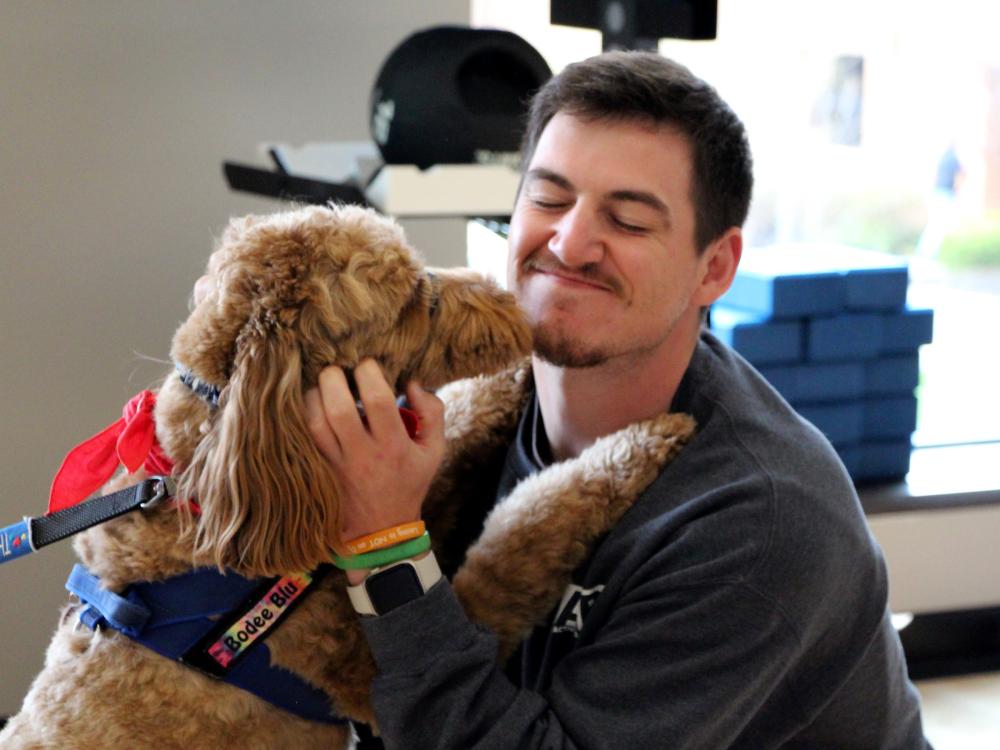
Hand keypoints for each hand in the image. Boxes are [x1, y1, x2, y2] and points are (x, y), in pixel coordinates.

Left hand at [304, 358, 445, 545]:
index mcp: (393, 445)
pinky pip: (303, 438)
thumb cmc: (409, 482)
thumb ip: (432, 413)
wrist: (382, 529)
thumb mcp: (433, 451)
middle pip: (339, 408)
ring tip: (321, 385)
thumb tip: (412, 383)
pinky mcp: (319, 471)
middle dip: (333, 379)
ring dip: (313, 396)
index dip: (369, 373)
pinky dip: (302, 417)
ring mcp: (336, 465)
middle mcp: (362, 454)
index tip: (367, 365)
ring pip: (315, 422)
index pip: (377, 399)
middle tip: (335, 369)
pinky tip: (309, 406)